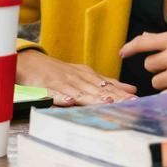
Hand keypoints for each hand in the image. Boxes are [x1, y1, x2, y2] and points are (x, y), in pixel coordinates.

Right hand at [16, 50, 136, 105]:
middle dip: (114, 97)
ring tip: (106, 102)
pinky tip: (70, 102)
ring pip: (79, 92)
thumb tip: (131, 90)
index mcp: (87, 77)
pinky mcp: (45, 87)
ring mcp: (61, 83)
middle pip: (97, 90)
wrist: (29, 62)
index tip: (137, 101)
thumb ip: (107, 83)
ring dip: (92, 97)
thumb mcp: (85, 75)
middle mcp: (76, 79)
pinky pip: (55, 94)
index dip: (122, 94)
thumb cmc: (59, 71)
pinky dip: (62, 98)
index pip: (108, 87)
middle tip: (129, 104)